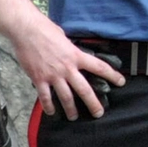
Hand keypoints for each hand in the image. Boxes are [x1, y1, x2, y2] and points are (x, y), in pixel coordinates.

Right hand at [9, 16, 123, 120]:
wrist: (26, 30)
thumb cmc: (45, 29)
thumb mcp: (65, 38)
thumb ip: (71, 49)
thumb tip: (73, 53)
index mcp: (76, 55)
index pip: (99, 67)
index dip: (112, 75)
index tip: (121, 82)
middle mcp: (67, 68)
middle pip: (84, 89)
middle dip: (93, 103)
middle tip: (99, 113)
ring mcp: (53, 75)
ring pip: (66, 97)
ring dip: (70, 109)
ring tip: (73, 117)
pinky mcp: (39, 79)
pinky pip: (45, 97)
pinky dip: (48, 106)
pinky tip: (51, 112)